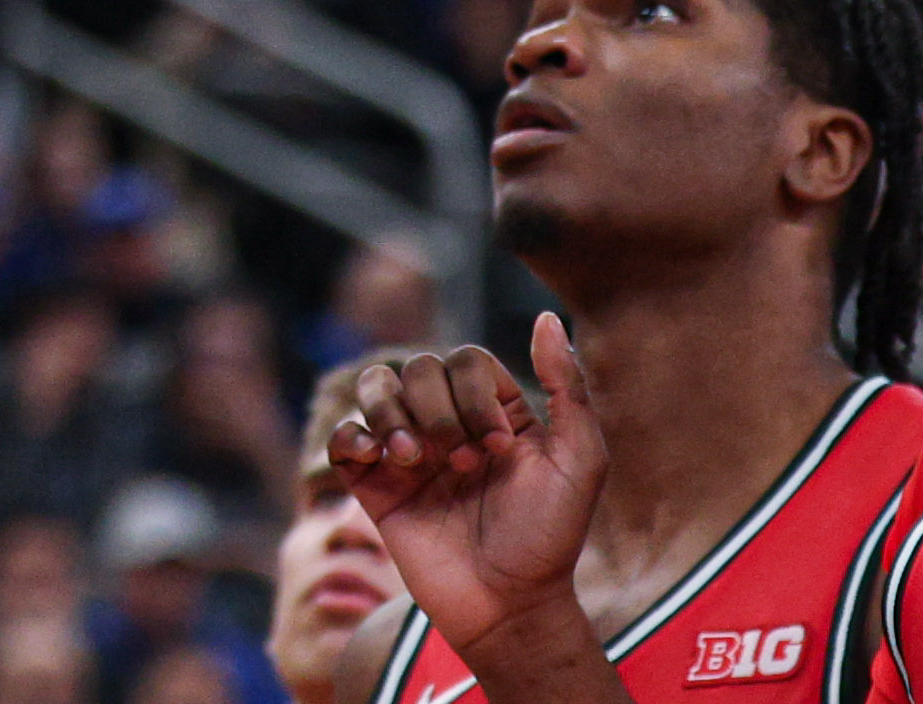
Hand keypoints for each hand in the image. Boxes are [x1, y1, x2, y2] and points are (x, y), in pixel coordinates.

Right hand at [326, 319, 606, 670]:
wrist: (508, 606)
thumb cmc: (550, 538)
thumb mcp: (579, 461)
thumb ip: (568, 389)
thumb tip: (546, 317)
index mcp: (494, 412)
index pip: (466, 360)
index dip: (476, 396)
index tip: (501, 451)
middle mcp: (447, 423)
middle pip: (417, 368)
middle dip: (439, 411)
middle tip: (465, 465)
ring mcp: (408, 453)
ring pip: (374, 388)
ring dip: (392, 415)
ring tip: (414, 460)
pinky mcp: (374, 485)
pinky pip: (343, 437)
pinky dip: (353, 438)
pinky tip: (379, 462)